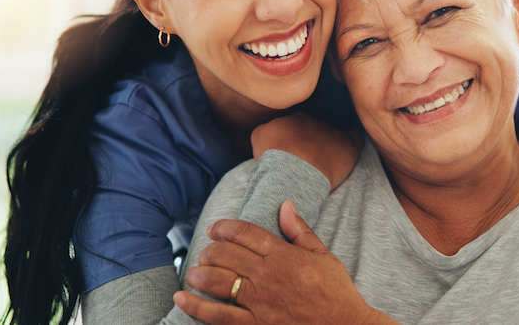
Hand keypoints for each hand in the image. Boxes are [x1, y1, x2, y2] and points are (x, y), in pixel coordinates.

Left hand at [174, 201, 397, 324]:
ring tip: (193, 271)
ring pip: (218, 281)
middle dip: (210, 250)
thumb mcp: (323, 255)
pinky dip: (197, 307)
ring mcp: (260, 302)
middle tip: (205, 252)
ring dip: (200, 273)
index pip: (246, 233)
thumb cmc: (336, 292)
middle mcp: (268, 275)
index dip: (225, 227)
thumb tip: (285, 204)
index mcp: (283, 255)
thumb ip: (300, 230)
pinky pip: (219, 315)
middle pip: (226, 254)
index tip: (215, 228)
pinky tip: (182, 298)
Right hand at [251, 112, 361, 188]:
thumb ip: (268, 127)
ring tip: (324, 158)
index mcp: (296, 117)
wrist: (293, 172)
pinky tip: (349, 145)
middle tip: (306, 157)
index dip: (295, 136)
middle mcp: (316, 121)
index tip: (292, 149)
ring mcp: (333, 133)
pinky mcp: (348, 146)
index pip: (298, 123)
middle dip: (312, 139)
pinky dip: (352, 139)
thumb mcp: (259, 136)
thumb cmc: (273, 157)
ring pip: (333, 133)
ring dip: (330, 142)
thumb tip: (272, 129)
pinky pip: (355, 137)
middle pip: (316, 128)